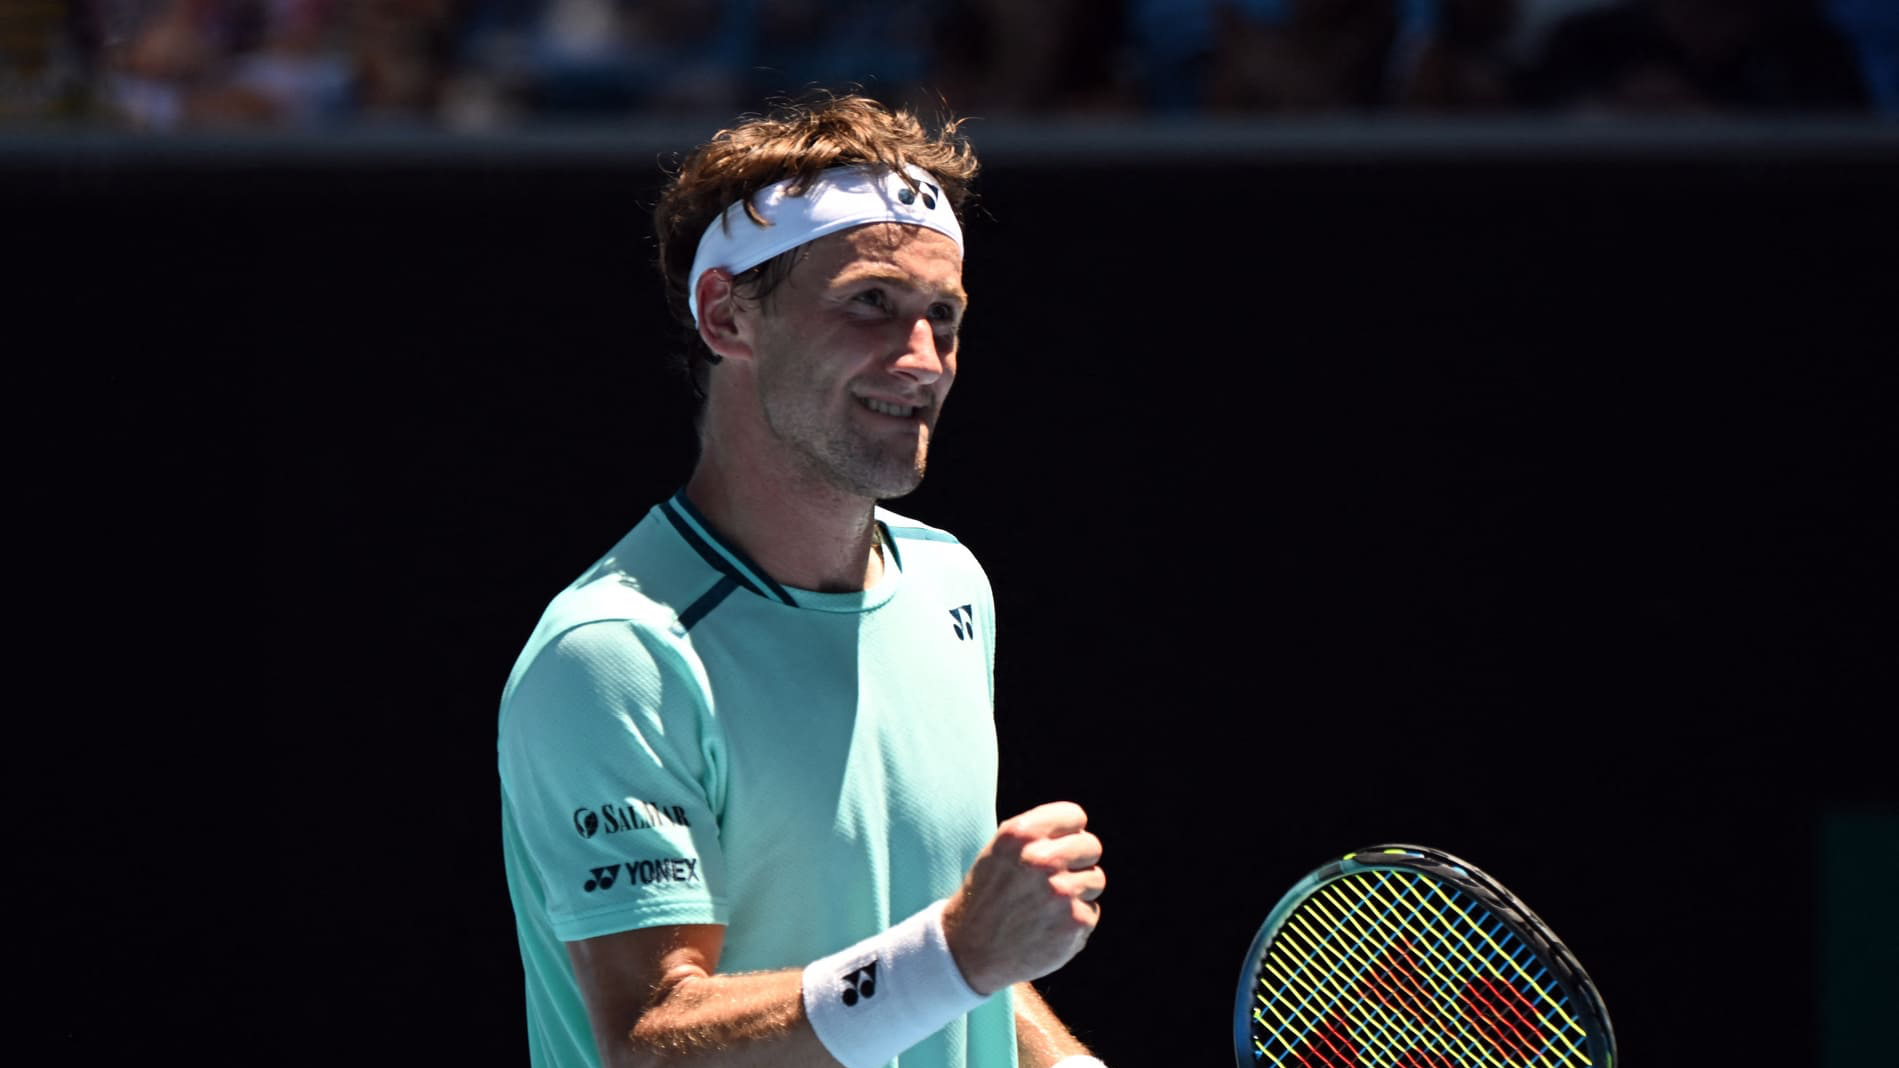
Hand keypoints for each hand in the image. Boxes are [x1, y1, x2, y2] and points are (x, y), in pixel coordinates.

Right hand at [941, 801, 1103, 995]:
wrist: (970, 951)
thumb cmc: (989, 895)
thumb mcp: (1000, 851)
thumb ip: (1038, 835)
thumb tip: (1080, 829)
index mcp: (1021, 834)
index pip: (1075, 816)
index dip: (1068, 833)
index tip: (1057, 848)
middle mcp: (1041, 859)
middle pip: (1091, 846)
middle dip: (1078, 862)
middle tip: (1054, 880)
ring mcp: (1060, 892)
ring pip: (1095, 880)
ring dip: (1078, 893)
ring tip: (1046, 906)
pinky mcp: (1075, 922)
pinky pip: (1091, 911)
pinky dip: (1074, 921)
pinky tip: (1047, 928)